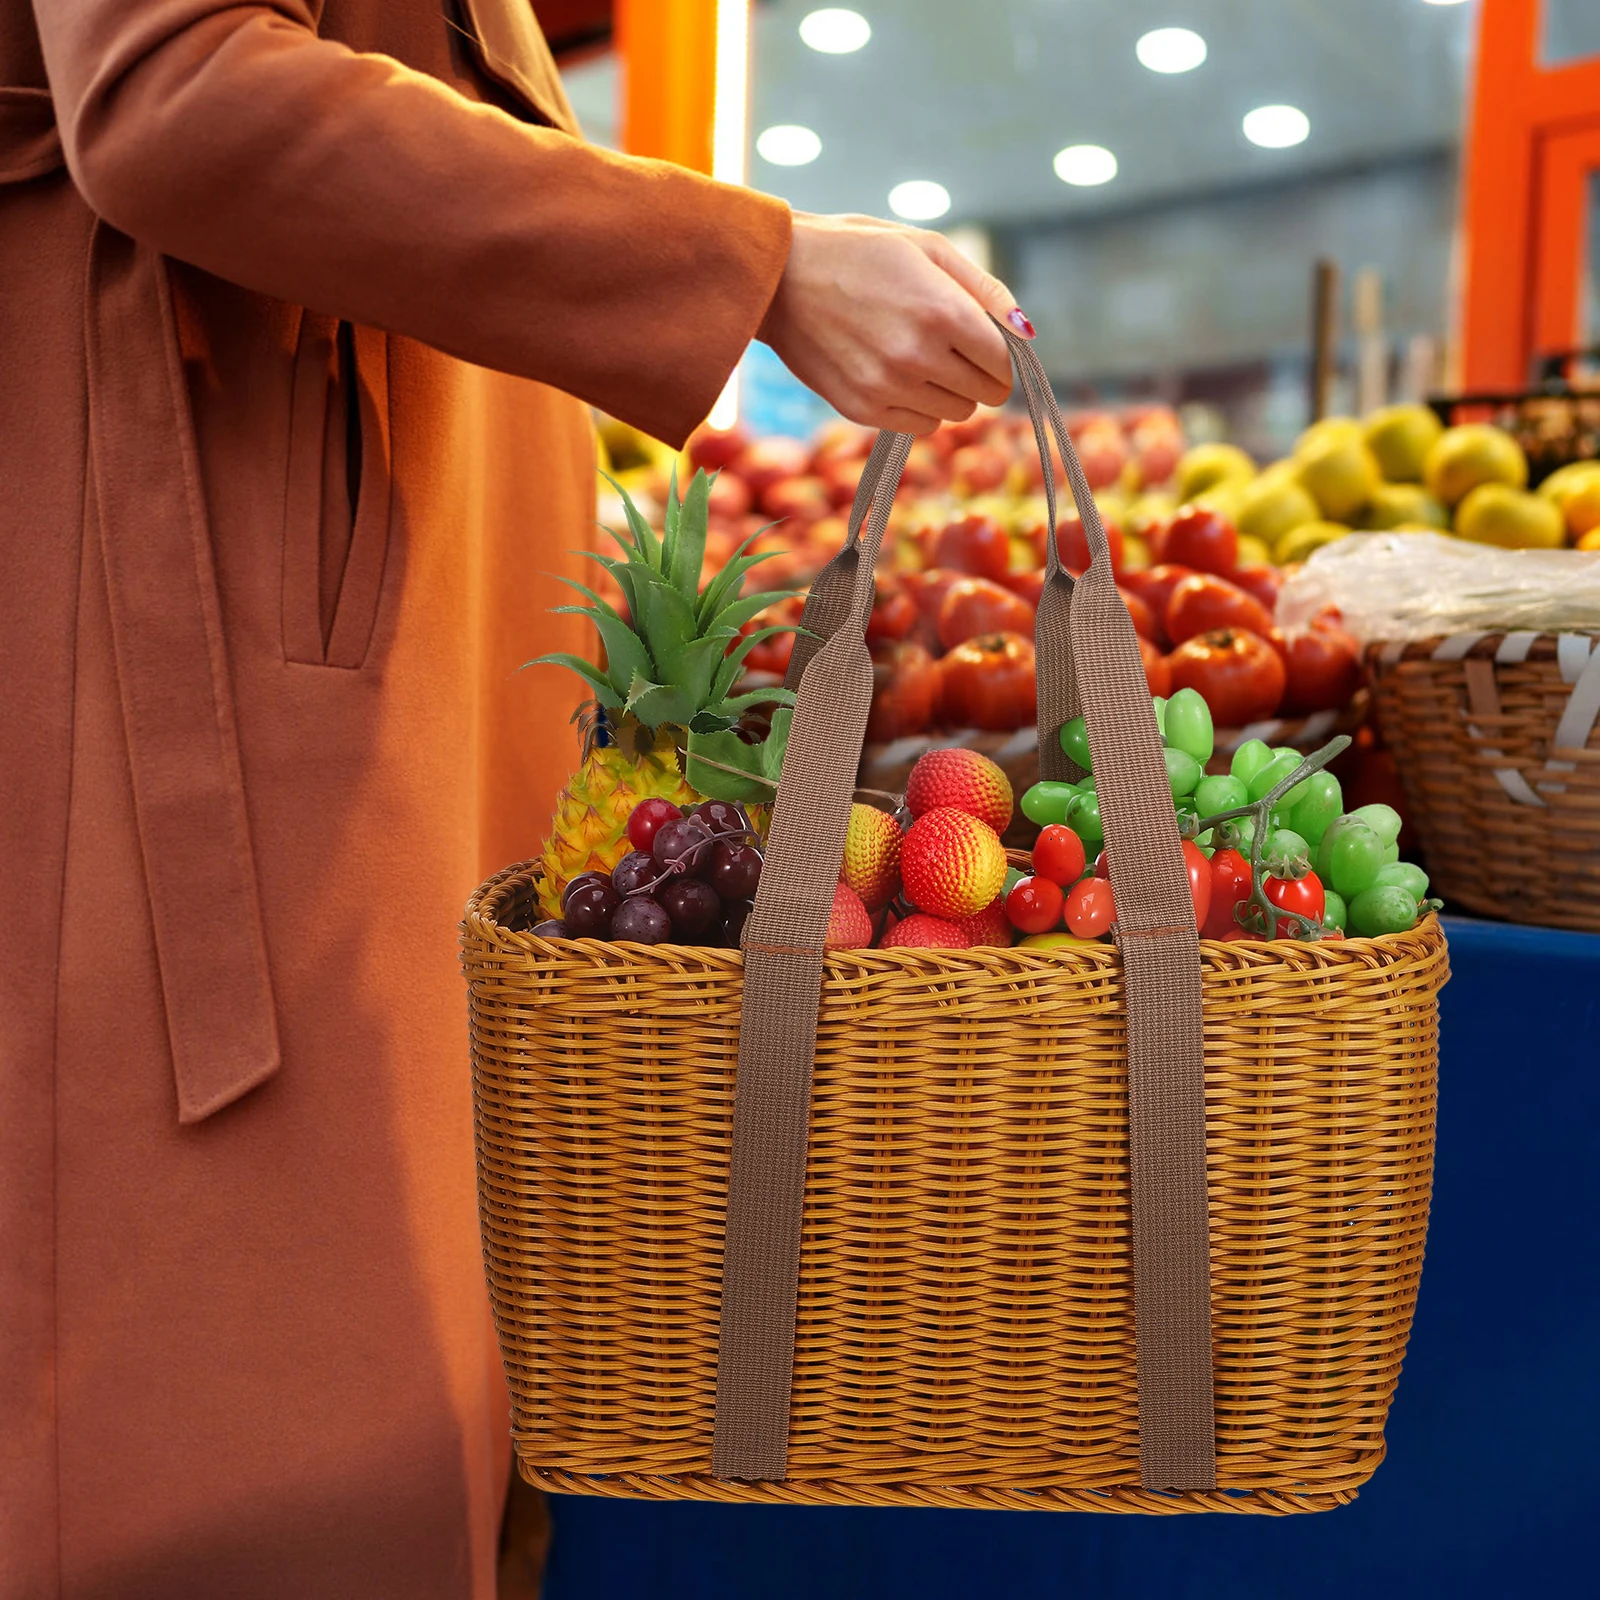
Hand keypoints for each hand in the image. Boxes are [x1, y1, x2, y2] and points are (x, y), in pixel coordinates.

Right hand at [757, 212, 1028, 434]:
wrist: (778, 277)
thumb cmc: (857, 251)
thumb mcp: (925, 247)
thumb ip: (984, 289)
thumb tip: (1027, 331)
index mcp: (943, 311)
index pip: (1004, 362)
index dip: (1000, 354)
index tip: (984, 342)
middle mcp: (918, 356)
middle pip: (985, 394)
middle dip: (978, 374)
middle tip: (950, 348)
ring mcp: (889, 388)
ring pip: (955, 414)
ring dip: (949, 391)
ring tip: (916, 356)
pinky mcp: (863, 409)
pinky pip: (920, 426)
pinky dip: (918, 406)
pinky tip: (895, 374)